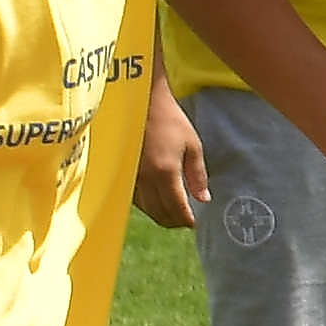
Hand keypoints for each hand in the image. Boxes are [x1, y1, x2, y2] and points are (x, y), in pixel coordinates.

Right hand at [134, 92, 205, 229]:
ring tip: (173, 212)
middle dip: (173, 221)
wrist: (141, 102)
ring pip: (144, 208)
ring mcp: (131, 175)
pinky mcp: (123, 170)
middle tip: (184, 221)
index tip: (194, 223)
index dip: (186, 220)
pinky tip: (155, 200)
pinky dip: (146, 204)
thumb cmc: (170, 120)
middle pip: (158, 213)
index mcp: (165, 172)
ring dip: (159, 214)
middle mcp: (145, 178)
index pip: (176, 208)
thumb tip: (203, 199)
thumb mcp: (193, 145)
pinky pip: (133, 197)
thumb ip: (197, 175)